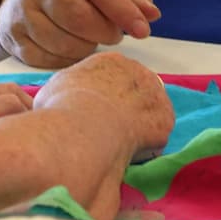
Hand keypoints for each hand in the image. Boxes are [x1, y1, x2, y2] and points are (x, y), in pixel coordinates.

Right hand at [0, 0, 161, 68]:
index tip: (143, 30)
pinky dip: (68, 59)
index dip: (121, 9)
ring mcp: (20, 13)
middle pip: (76, 16)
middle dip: (104, 31)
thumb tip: (151, 14)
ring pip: (62, 42)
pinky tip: (73, 47)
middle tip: (115, 34)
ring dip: (87, 47)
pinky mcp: (13, 38)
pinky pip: (47, 59)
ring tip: (93, 38)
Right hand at [33, 50, 174, 160]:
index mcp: (111, 62)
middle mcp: (138, 72)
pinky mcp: (164, 122)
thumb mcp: (55, 88)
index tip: (98, 116)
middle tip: (109, 134)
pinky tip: (127, 157)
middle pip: (137, 93)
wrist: (83, 129)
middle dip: (126, 112)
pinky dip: (144, 150)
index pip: (117, 78)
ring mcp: (155, 96)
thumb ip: (68, 90)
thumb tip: (62, 101)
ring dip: (137, 130)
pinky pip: (155, 139)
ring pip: (149, 115)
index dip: (109, 99)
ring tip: (117, 147)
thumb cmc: (62, 108)